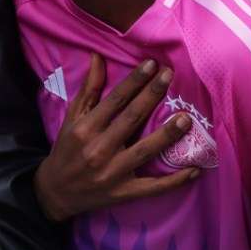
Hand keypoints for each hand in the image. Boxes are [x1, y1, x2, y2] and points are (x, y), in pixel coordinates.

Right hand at [33, 55, 198, 221]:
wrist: (56, 193)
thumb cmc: (67, 149)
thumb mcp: (72, 118)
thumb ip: (88, 89)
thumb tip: (97, 56)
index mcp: (86, 129)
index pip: (115, 100)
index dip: (134, 81)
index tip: (152, 64)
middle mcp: (98, 149)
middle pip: (131, 119)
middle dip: (152, 95)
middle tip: (171, 75)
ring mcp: (112, 173)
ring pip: (144, 151)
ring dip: (167, 135)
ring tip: (186, 118)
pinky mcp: (123, 193)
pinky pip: (152, 188)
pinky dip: (174, 181)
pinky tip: (195, 170)